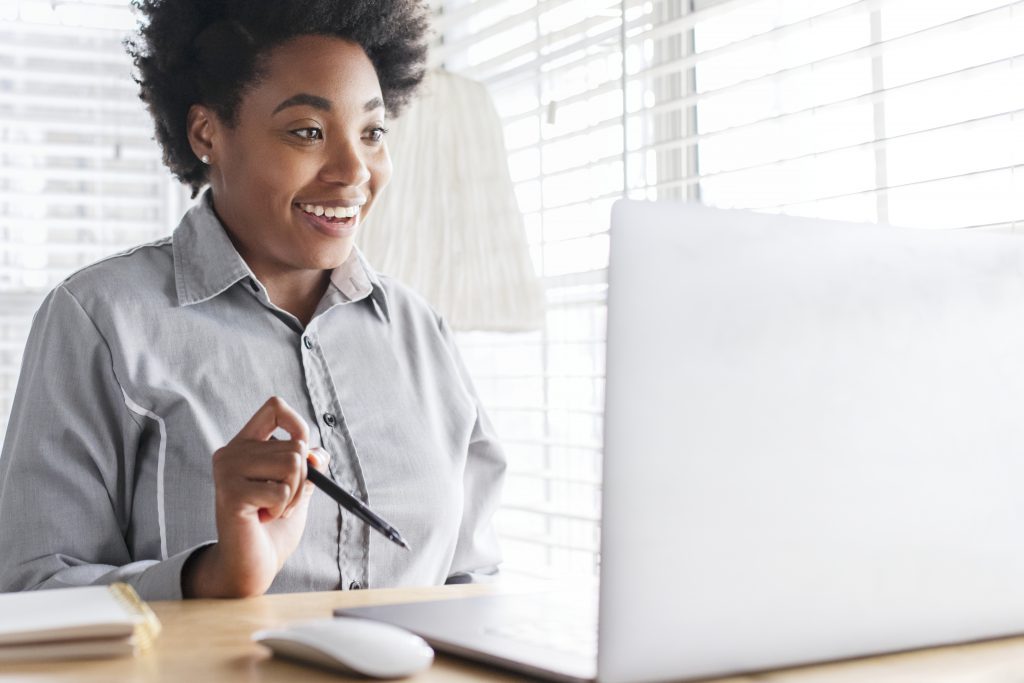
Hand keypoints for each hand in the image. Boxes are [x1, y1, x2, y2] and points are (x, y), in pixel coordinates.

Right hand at [183, 396, 326, 597]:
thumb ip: (309, 464)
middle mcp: (231, 452)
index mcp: (245, 443)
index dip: (299, 426)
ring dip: (293, 495)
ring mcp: (227, 470)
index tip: (304, 457)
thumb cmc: (274, 524)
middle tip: (282, 501)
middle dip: (302, 480)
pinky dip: (282, 509)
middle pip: (294, 446)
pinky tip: (262, 518)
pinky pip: (281, 491)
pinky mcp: (230, 492)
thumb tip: (316, 456)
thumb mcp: (298, 485)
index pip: (275, 407)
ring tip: (273, 509)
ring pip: (291, 465)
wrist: (251, 563)